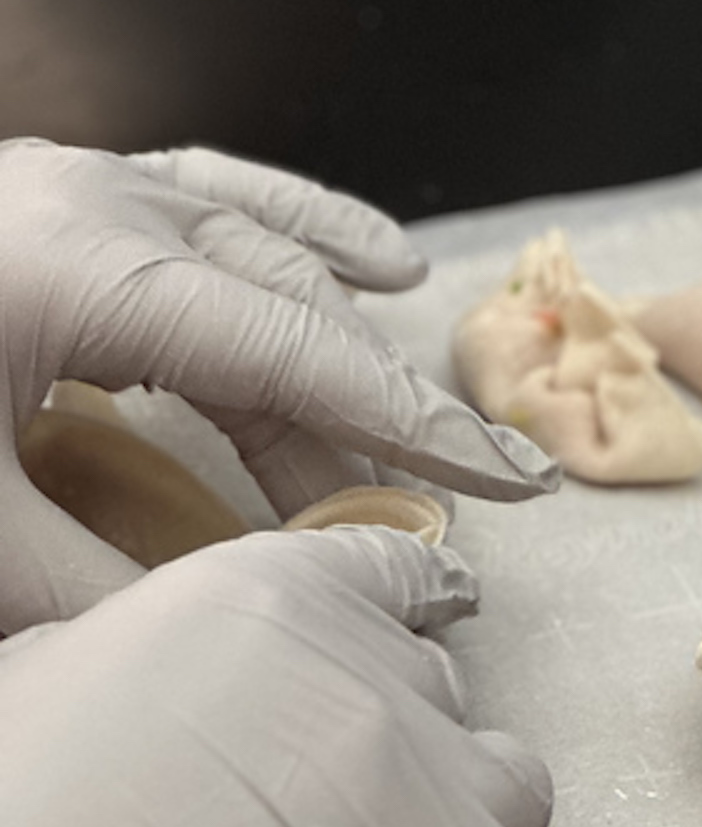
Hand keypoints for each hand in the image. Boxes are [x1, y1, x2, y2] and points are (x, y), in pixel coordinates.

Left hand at [0, 138, 558, 630]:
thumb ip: (95, 590)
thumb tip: (218, 636)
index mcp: (91, 268)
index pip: (300, 358)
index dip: (419, 431)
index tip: (514, 482)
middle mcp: (104, 209)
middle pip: (294, 318)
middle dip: (378, 427)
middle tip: (426, 528)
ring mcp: (82, 190)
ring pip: (268, 260)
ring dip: (343, 358)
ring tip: (406, 451)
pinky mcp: (62, 200)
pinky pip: (216, 202)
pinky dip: (306, 237)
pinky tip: (378, 262)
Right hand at [0, 529, 589, 826]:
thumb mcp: (60, 682)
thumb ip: (164, 660)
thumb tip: (186, 697)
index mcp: (276, 599)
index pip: (392, 571)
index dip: (405, 610)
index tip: (423, 626)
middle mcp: (384, 681)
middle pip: (441, 692)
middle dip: (399, 744)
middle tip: (330, 820)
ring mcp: (452, 800)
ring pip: (513, 791)